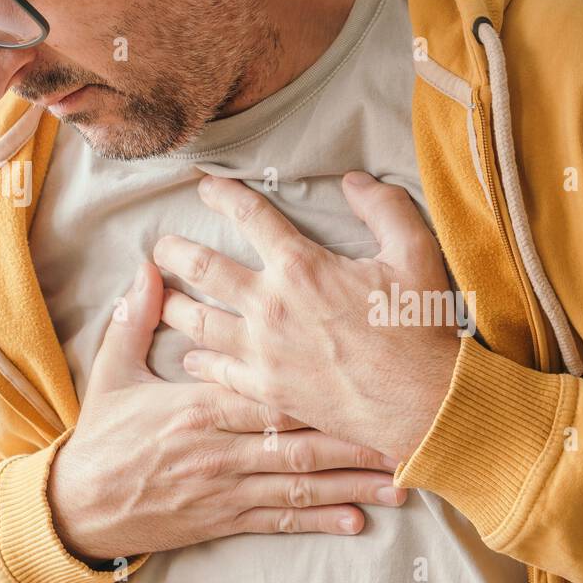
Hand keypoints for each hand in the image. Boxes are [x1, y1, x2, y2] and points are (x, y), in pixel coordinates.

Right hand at [47, 261, 405, 565]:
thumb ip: (135, 321)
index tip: (360, 370)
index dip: (317, 383)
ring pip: (300, 485)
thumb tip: (148, 269)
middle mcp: (222, 450)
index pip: (268, 389)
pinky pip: (280, 521)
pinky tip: (357, 521)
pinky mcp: (225, 521)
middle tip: (403, 431)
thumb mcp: (112, 374)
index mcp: (200, 407)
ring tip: (399, 481)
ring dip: (352, 483)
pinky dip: (319, 520)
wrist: (75, 510)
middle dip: (354, 437)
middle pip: (300, 439)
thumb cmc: (101, 438)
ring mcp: (226, 489)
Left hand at [153, 171, 461, 461]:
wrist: (420, 402)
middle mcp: (270, 305)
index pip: (249, 215)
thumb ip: (384, 208)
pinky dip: (198, 360)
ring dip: (174, 305)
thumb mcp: (415, 254)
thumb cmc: (419, 329)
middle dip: (175, 251)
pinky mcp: (266, 390)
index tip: (206, 187)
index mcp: (301, 266)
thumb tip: (354, 181)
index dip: (222, 194)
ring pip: (196, 321)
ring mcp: (262, 351)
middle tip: (162, 246)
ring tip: (163, 297)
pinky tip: (191, 356)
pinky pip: (217, 371)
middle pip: (202, 267)